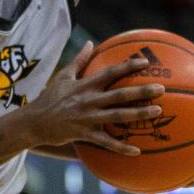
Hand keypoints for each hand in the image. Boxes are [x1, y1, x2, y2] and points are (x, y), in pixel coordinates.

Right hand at [22, 42, 164, 154]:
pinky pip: (105, 142)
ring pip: (117, 116)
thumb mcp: (62, 77)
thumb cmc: (48, 99)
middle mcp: (88, 100)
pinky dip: (120, 146)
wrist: (32, 123)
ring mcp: (86, 118)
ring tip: (157, 111)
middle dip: (141, 91)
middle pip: (119, 94)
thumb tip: (91, 43)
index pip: (110, 73)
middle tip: (161, 89)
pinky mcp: (83, 134)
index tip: (146, 63)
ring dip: (138, 114)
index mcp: (84, 85)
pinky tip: (136, 150)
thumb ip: (79, 60)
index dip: (128, 67)